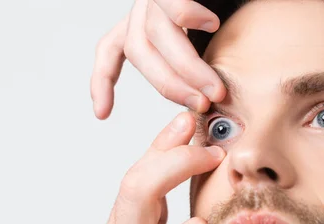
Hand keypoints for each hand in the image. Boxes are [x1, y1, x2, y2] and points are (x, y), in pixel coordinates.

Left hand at [91, 0, 226, 118]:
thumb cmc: (221, 10)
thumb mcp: (200, 45)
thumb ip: (194, 66)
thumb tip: (200, 100)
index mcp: (140, 26)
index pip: (110, 51)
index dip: (102, 81)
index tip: (101, 113)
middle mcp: (142, 10)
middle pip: (139, 52)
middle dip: (171, 85)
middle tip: (201, 104)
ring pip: (156, 35)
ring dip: (188, 68)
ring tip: (215, 86)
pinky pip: (173, 6)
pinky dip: (191, 17)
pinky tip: (212, 26)